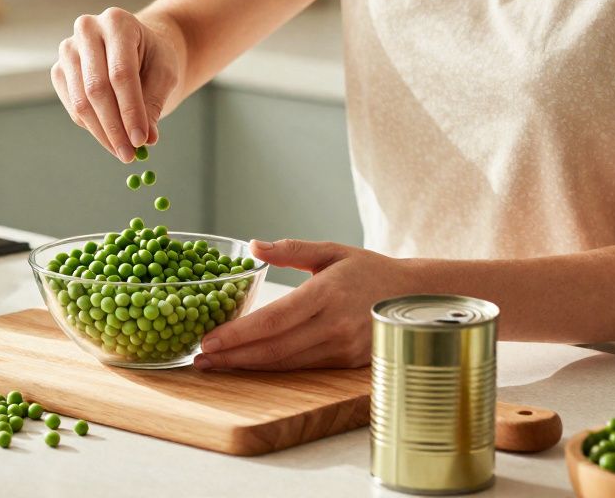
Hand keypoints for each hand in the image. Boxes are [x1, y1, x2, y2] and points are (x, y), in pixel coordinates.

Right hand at [50, 7, 180, 162]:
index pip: (121, 73)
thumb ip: (154, 103)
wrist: (137, 46)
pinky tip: (111, 138)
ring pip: (81, 102)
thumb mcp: (165, 74)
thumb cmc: (154, 57)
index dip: (131, 110)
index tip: (142, 140)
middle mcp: (86, 30)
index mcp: (117, 22)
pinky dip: (92, 128)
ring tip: (123, 153)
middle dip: (115, 127)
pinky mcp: (59, 71)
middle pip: (96, 88)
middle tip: (130, 155)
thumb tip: (146, 139)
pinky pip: (74, 107)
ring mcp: (68, 50)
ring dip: (102, 133)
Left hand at [194, 240, 413, 370]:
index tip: (208, 339)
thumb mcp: (331, 250)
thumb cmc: (368, 270)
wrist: (415, 296)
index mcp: (326, 293)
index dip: (239, 334)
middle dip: (233, 357)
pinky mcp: (346, 363)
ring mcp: (342, 348)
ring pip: (286, 364)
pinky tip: (248, 364)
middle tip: (199, 359)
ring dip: (247, 366)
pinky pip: (301, 367)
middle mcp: (334, 325)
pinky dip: (271, 368)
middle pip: (275, 349)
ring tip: (215, 364)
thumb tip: (253, 245)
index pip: (274, 320)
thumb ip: (291, 248)